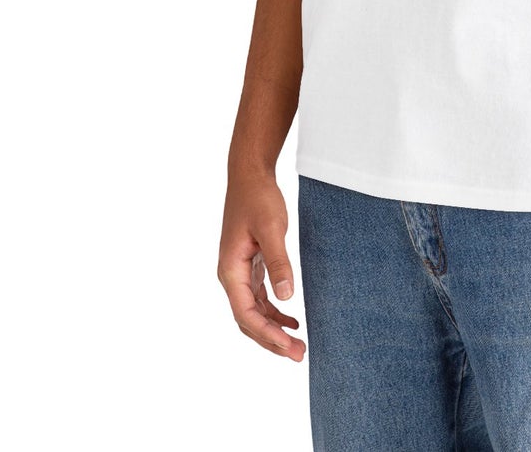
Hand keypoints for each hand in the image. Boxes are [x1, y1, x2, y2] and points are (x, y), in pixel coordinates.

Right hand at [218, 166, 305, 360]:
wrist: (250, 175)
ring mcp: (239, 272)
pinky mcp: (249, 265)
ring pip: (253, 312)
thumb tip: (287, 296)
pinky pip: (259, 298)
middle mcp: (231, 276)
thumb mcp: (272, 228)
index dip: (267, 334)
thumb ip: (279, 262)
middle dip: (271, 340)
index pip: (246, 314)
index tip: (289, 347)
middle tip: (299, 355)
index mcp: (230, 270)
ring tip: (298, 345)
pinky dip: (274, 312)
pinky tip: (292, 320)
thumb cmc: (258, 198)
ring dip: (273, 329)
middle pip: (248, 320)